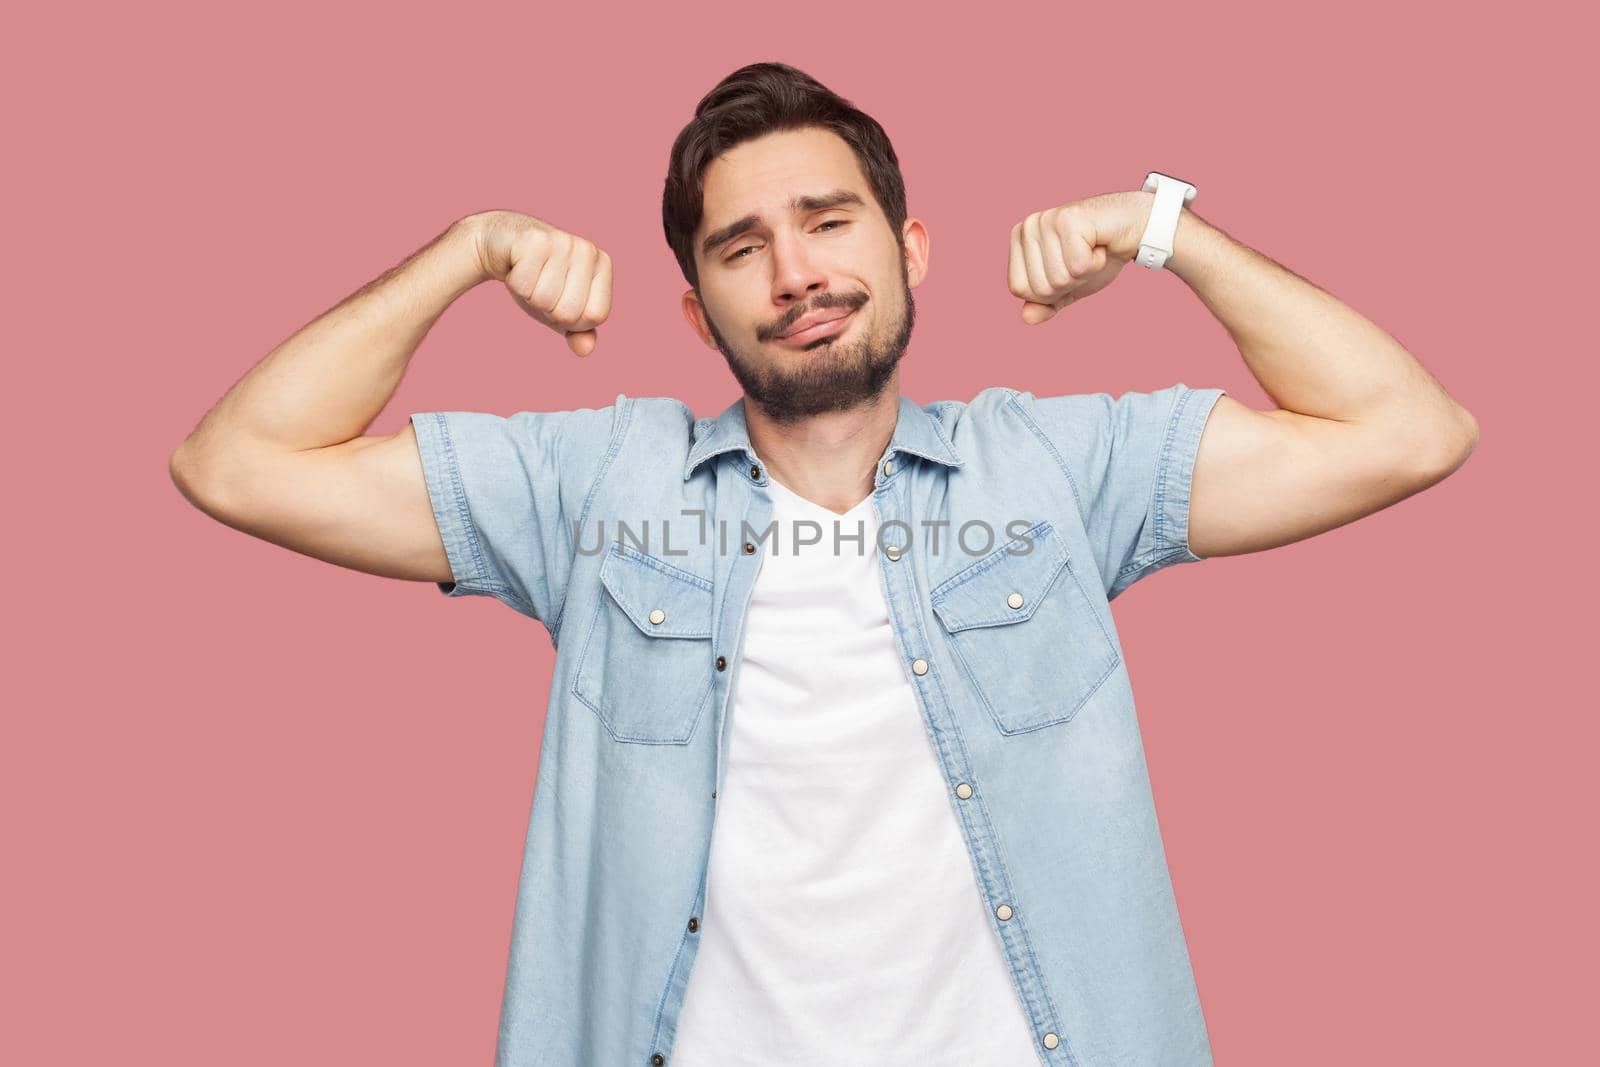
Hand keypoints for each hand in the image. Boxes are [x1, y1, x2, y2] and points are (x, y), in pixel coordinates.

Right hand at [472, 210, 612, 356]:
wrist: (502, 244)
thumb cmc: (537, 278)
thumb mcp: (561, 308)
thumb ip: (579, 331)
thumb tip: (586, 350)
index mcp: (602, 265)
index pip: (596, 315)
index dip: (572, 318)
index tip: (559, 298)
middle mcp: (587, 250)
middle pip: (569, 312)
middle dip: (548, 309)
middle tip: (540, 286)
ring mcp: (562, 242)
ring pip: (544, 300)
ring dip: (529, 295)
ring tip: (530, 275)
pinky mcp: (534, 240)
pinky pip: (523, 285)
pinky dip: (515, 283)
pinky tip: (517, 266)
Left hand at [1007, 191, 1149, 324]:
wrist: (1134, 228)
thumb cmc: (1097, 255)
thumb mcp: (1067, 287)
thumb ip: (1045, 304)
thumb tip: (1027, 317)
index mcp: (1019, 238)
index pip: (1018, 288)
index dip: (1049, 291)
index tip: (1068, 268)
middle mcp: (1028, 226)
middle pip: (1039, 287)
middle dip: (1069, 283)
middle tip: (1084, 258)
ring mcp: (1047, 220)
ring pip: (1059, 279)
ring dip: (1084, 273)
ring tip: (1091, 251)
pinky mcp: (1069, 219)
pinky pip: (1078, 266)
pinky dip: (1096, 263)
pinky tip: (1100, 245)